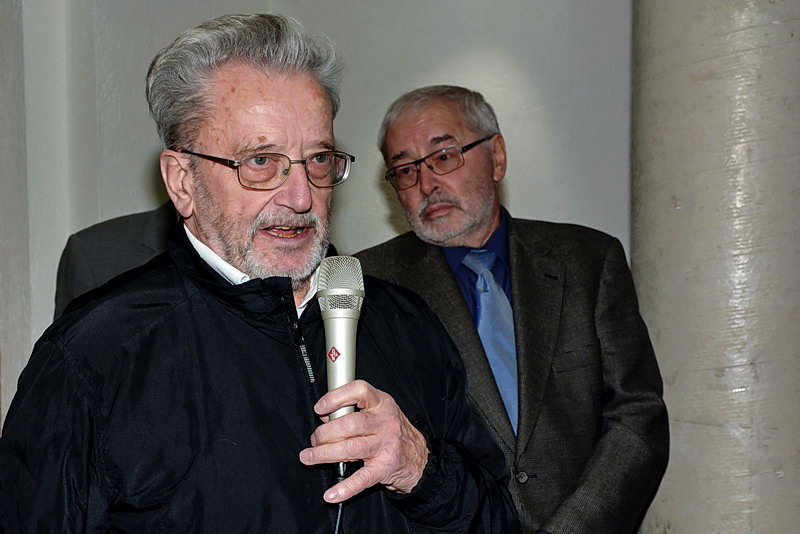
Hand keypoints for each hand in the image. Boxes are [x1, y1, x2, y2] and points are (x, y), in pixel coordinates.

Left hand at [298, 379, 428, 502]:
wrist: (419, 458)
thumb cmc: (393, 431)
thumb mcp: (380, 412)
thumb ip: (355, 410)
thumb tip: (325, 417)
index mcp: (382, 403)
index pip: (359, 391)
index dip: (336, 398)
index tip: (320, 408)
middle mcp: (385, 422)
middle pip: (349, 424)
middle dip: (325, 433)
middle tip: (314, 439)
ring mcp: (385, 446)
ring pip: (350, 449)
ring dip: (324, 454)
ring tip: (309, 457)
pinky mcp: (384, 469)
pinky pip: (361, 479)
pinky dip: (344, 488)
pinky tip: (331, 494)